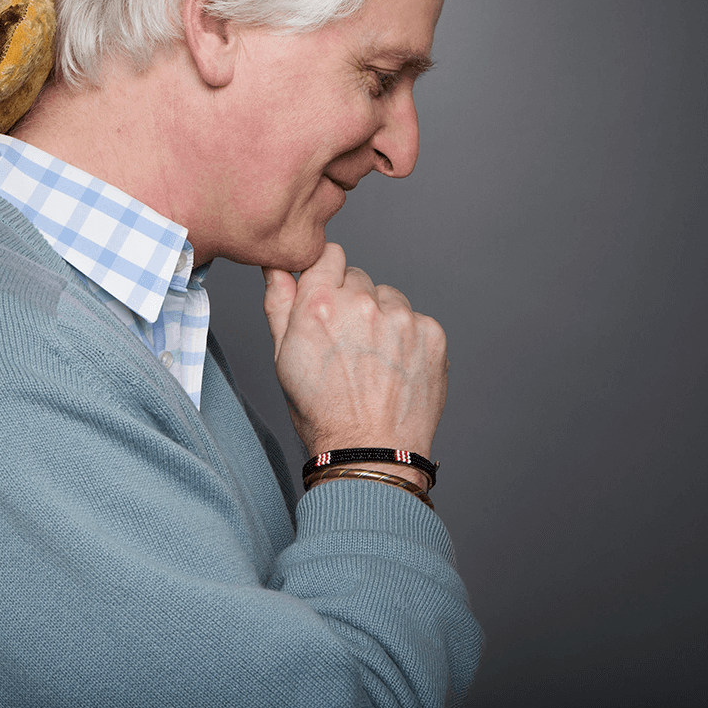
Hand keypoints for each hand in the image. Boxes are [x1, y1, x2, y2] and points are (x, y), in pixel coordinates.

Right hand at [262, 243, 447, 460]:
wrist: (370, 452)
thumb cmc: (323, 411)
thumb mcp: (283, 357)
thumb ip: (279, 303)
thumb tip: (277, 267)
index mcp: (319, 303)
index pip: (329, 255)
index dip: (327, 276)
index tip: (328, 298)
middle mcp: (362, 303)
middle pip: (359, 277)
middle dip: (352, 301)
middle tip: (347, 342)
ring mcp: (401, 317)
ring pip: (389, 298)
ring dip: (381, 318)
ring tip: (373, 359)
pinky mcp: (431, 333)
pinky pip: (416, 320)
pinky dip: (407, 338)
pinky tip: (394, 367)